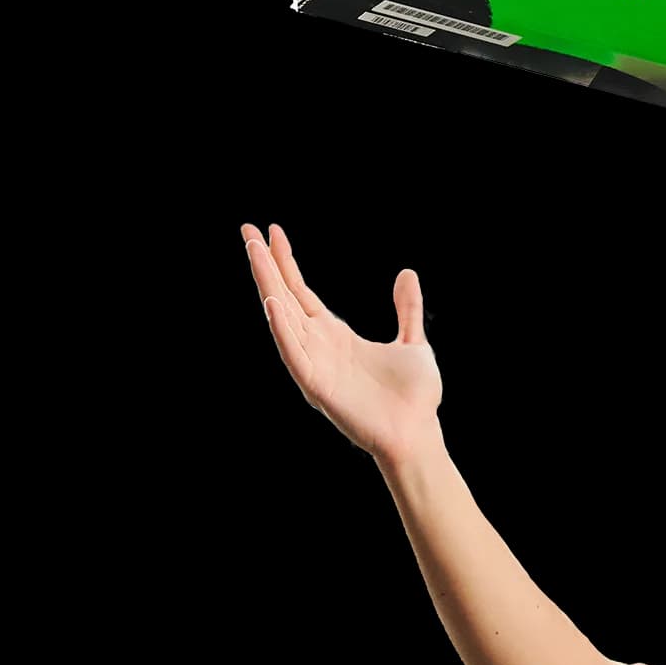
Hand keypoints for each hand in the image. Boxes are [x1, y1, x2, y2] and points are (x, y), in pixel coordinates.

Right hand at [246, 222, 442, 460]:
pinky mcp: (317, 386)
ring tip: (253, 253)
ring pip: (283, 318)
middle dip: (266, 265)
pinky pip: (294, 354)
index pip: (302, 292)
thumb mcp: (413, 342)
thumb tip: (406, 274)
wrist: (418, 434)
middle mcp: (318, 346)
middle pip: (284, 297)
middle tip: (247, 230)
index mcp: (335, 336)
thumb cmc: (414, 397)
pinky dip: (282, 329)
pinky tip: (272, 303)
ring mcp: (315, 365)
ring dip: (267, 285)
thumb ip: (407, 309)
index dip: (286, 263)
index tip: (273, 231)